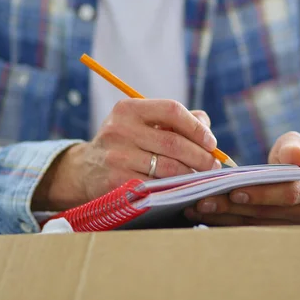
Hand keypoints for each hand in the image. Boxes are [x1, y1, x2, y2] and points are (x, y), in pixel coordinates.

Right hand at [32, 100, 219, 210]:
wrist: (86, 170)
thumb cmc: (127, 143)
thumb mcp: (143, 123)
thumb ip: (176, 120)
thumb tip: (206, 128)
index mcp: (129, 109)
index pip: (172, 110)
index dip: (196, 127)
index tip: (211, 142)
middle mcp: (119, 130)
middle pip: (173, 143)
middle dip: (201, 156)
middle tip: (214, 166)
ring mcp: (116, 158)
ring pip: (168, 168)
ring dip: (191, 175)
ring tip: (201, 177)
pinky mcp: (115, 183)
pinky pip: (156, 187)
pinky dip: (175, 189)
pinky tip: (182, 189)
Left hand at [184, 131, 299, 225]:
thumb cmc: (295, 155)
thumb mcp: (297, 144)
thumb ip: (293, 147)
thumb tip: (294, 156)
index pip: (289, 194)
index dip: (262, 194)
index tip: (235, 191)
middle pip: (264, 213)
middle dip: (231, 207)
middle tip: (202, 200)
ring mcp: (290, 227)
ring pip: (252, 225)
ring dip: (221, 217)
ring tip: (194, 208)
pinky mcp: (273, 233)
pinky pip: (245, 229)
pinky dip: (222, 222)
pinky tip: (201, 214)